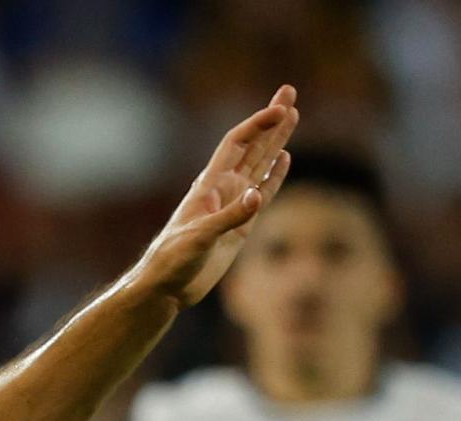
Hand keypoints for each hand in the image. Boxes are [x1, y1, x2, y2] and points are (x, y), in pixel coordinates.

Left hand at [131, 86, 297, 308]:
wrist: (166, 287)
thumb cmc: (172, 260)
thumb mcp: (200, 238)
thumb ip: (230, 217)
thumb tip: (257, 196)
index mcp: (209, 184)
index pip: (238, 143)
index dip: (259, 124)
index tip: (281, 109)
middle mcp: (222, 189)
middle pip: (253, 145)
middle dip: (272, 120)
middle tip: (290, 93)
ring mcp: (232, 205)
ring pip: (260, 165)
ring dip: (277, 141)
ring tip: (293, 116)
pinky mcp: (240, 226)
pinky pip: (263, 194)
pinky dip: (275, 176)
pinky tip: (284, 159)